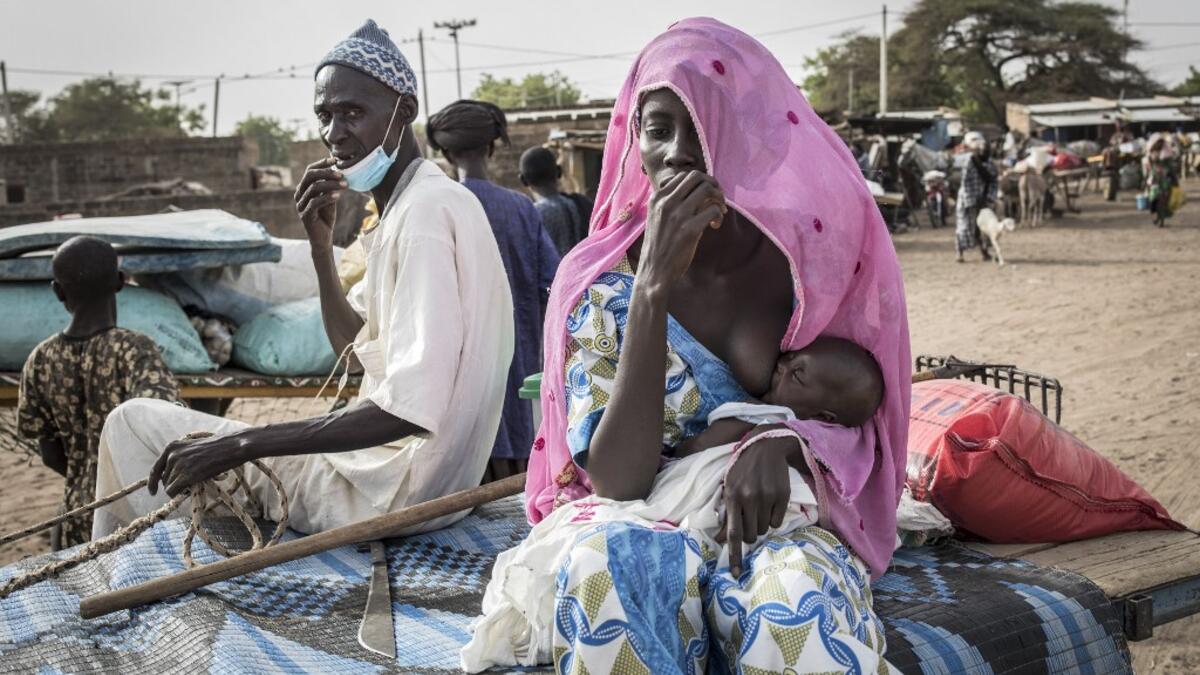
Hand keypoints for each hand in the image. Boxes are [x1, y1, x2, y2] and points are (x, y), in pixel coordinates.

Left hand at [148, 431, 250, 497]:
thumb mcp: (193, 448)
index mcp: (172, 447)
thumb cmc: (219, 448)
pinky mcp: (186, 475)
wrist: (232, 446)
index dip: (153, 482)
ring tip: (196, 483)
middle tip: (189, 485)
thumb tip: (173, 477)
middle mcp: (172, 455)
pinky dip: (180, 494)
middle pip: (164, 479)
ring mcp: (178, 465)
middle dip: (174, 485)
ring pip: (169, 487)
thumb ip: (181, 459)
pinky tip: (192, 489)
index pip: (156, 468)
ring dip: (180, 489)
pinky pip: (173, 491)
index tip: (152, 492)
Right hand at [295, 157, 345, 252]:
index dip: (322, 163)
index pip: (310, 170)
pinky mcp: (305, 215)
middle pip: (310, 176)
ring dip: (331, 185)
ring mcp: (300, 205)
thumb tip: (339, 170)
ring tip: (345, 185)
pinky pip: (315, 202)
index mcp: (303, 188)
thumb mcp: (329, 198)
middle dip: (326, 173)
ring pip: (314, 188)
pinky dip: (327, 197)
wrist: (323, 238)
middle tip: (342, 174)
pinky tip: (338, 195)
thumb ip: (330, 186)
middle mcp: (299, 194)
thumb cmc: (326, 216)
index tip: (336, 160)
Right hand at [638, 171, 725, 291]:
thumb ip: (675, 202)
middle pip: (697, 177)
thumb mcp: (659, 217)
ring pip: (707, 189)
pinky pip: (714, 210)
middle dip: (713, 185)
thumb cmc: (660, 246)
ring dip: (719, 198)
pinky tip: (715, 226)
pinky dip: (719, 215)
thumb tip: (701, 191)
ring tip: (719, 213)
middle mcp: (666, 202)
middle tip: (718, 200)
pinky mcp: (689, 230)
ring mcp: (677, 215)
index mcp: (657, 198)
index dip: (701, 182)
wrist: (654, 272)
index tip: (707, 195)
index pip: (684, 176)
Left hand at [716, 434, 795, 576]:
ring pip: (764, 530)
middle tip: (749, 520)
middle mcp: (750, 498)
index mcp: (733, 497)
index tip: (736, 573)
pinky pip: (777, 522)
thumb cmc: (742, 469)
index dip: (734, 555)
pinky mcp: (782, 496)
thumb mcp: (729, 487)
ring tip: (759, 508)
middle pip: (750, 535)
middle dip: (749, 534)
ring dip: (761, 525)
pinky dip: (773, 519)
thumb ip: (727, 513)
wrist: (765, 447)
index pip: (733, 533)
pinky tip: (770, 504)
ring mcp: (767, 497)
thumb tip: (722, 539)